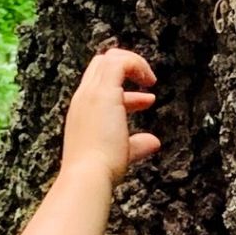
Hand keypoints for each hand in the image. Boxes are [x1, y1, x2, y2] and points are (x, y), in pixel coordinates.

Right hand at [61, 46, 159, 185]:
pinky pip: (120, 63)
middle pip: (100, 64)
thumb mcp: (121, 153)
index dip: (124, 89)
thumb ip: (136, 146)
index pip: (99, 85)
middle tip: (146, 80)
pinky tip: (150, 80)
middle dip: (125, 66)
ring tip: (151, 79)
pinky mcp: (104, 92)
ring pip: (109, 58)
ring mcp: (92, 93)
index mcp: (81, 112)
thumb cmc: (99, 170)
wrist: (88, 175)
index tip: (146, 102)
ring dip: (133, 63)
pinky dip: (137, 65)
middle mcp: (83, 98)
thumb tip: (154, 142)